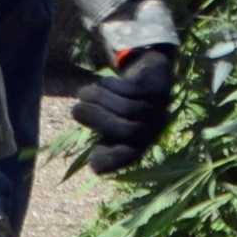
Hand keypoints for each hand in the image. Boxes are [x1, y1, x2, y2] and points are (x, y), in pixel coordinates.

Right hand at [72, 46, 175, 173]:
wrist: (151, 73)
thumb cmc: (123, 105)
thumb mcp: (111, 122)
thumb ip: (101, 137)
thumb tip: (96, 162)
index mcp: (141, 143)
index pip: (131, 157)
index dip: (113, 161)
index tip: (92, 161)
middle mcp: (153, 130)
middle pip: (127, 132)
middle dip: (98, 120)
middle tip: (75, 110)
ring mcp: (159, 109)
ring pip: (128, 109)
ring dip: (100, 100)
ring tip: (83, 93)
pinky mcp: (160, 89)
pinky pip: (134, 90)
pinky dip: (113, 86)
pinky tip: (103, 83)